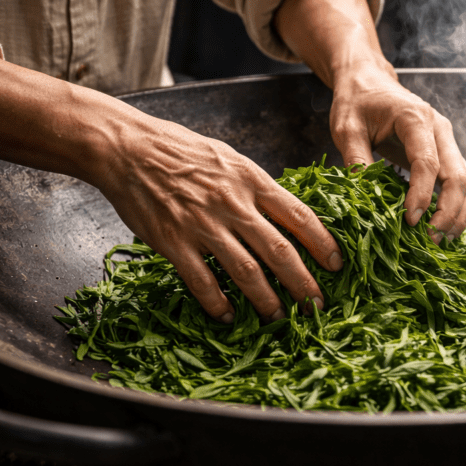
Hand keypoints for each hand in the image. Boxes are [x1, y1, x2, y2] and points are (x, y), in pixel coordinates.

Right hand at [0, 49, 340, 323]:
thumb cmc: (180, 151)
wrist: (127, 148)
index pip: (299, 215)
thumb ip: (256, 188)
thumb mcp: (228, 158)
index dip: (323, 244)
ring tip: (278, 317)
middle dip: (304, 282)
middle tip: (317, 305)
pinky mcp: (172, 241)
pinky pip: (201, 280)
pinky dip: (216, 302)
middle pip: (279, 250)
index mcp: (250, 179)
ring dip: (266, 299)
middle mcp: (232, 202)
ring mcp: (202, 224)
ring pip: (246, 270)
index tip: (337, 265)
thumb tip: (286, 216)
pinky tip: (227, 315)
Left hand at [274, 0, 465, 243]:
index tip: (410, 221)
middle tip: (431, 240)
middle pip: (458, 174)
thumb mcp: (346, 128)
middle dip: (449, 211)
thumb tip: (364, 199)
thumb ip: (356, 159)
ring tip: (441, 241)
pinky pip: (460, 182)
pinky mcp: (445, 152)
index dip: (421, 194)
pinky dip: (457, 207)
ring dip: (458, 213)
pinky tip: (444, 228)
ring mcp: (446, 141)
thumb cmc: (356, 103)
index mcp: (414, 118)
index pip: (426, 162)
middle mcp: (439, 128)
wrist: (368, 81)